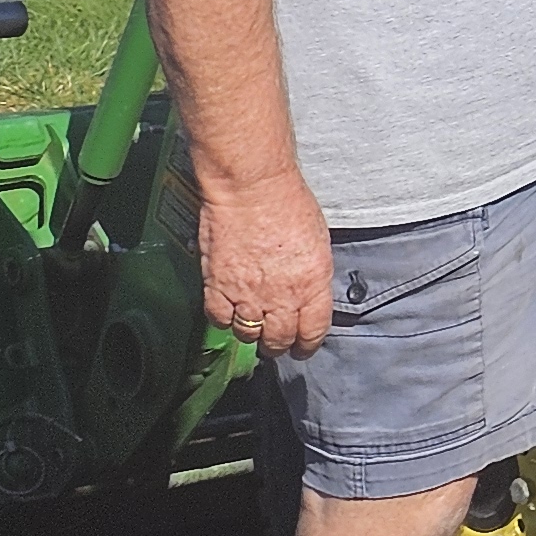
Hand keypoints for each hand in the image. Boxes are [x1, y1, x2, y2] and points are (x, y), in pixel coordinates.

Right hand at [200, 166, 333, 357]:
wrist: (251, 188)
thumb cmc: (290, 205)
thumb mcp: (319, 243)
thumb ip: (313, 277)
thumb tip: (308, 295)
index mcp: (312, 285)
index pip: (312, 332)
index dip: (307, 345)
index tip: (303, 348)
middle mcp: (281, 297)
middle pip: (278, 339)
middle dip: (278, 345)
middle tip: (276, 343)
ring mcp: (246, 294)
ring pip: (248, 334)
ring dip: (251, 334)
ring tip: (253, 327)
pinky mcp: (217, 286)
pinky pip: (219, 318)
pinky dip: (224, 319)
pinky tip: (229, 311)